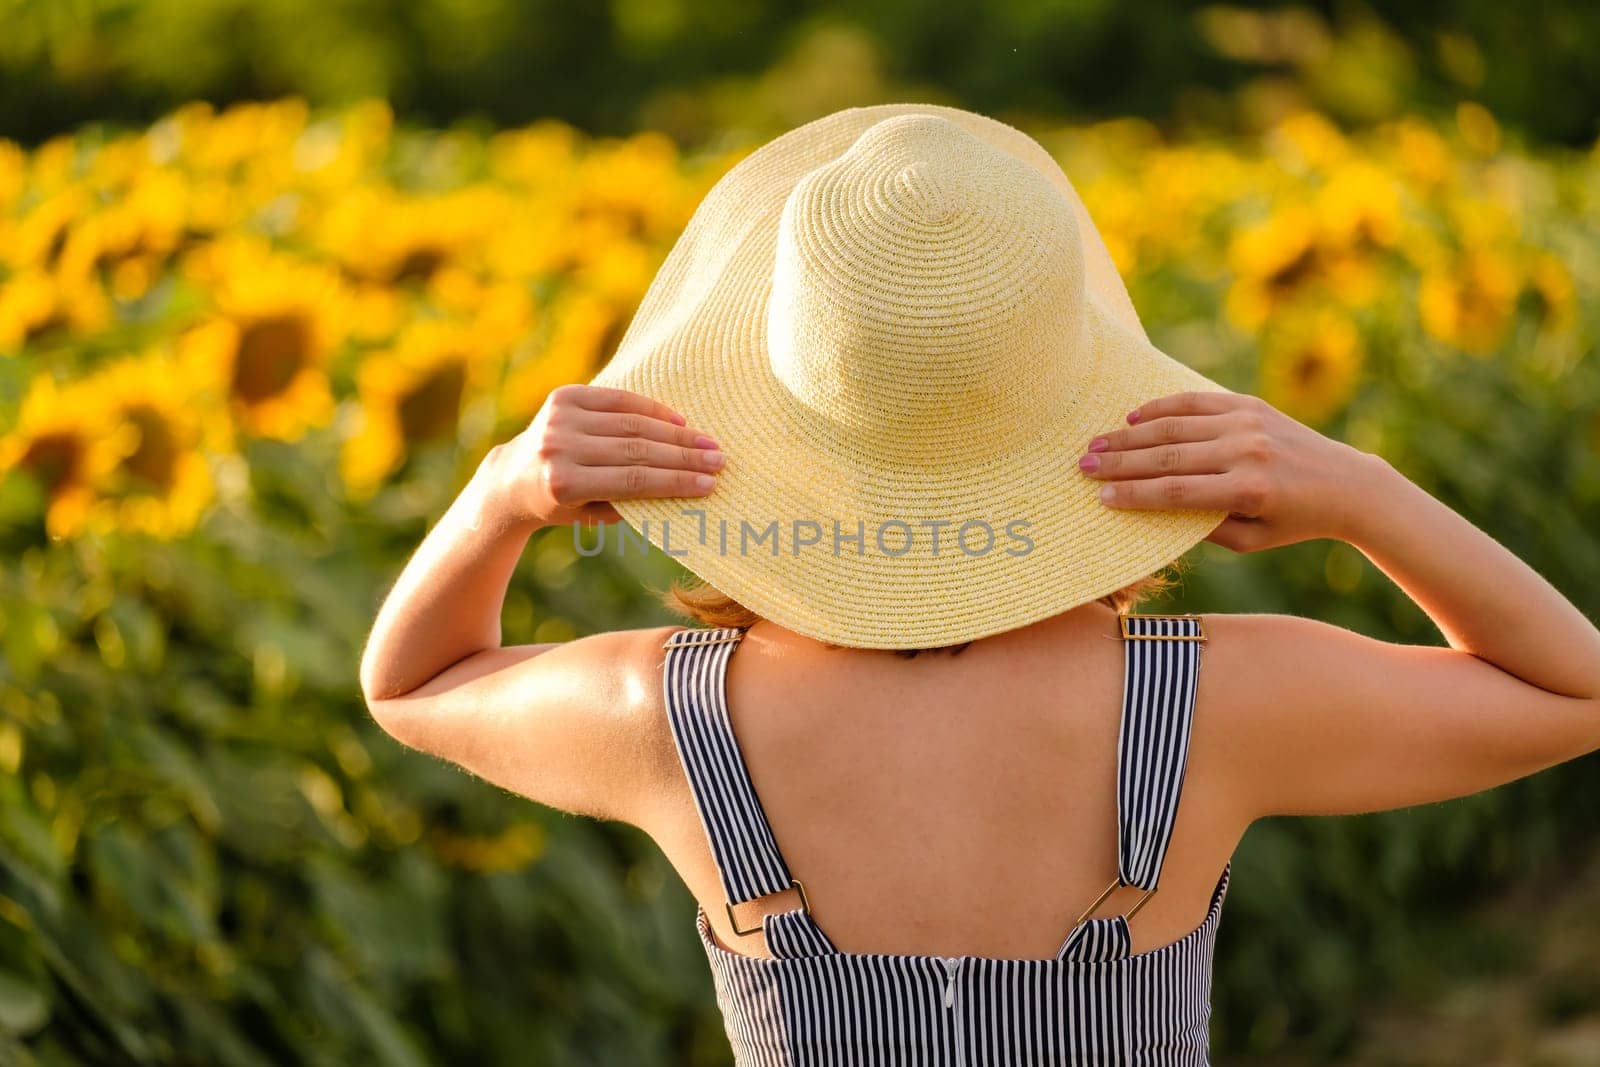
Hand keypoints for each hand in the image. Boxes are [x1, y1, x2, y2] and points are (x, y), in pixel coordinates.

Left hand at [486, 384, 724, 528]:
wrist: (513, 478)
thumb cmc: (561, 503)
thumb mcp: (590, 514)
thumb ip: (629, 502)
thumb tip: (684, 486)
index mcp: (564, 483)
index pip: (633, 480)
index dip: (675, 482)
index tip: (709, 484)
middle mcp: (559, 447)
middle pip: (636, 450)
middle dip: (684, 456)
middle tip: (718, 459)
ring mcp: (559, 419)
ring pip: (631, 423)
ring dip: (676, 433)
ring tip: (707, 442)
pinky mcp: (564, 397)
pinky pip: (618, 399)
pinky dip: (652, 409)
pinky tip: (679, 421)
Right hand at [1075, 390, 1382, 552]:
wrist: (1347, 483)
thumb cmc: (1294, 522)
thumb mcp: (1252, 541)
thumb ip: (1206, 528)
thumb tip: (1156, 513)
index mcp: (1247, 491)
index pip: (1175, 493)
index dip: (1133, 496)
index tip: (1100, 498)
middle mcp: (1247, 452)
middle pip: (1167, 457)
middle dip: (1119, 463)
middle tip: (1083, 466)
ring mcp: (1248, 423)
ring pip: (1176, 427)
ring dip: (1130, 435)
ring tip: (1097, 443)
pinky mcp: (1250, 404)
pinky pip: (1197, 402)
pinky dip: (1162, 407)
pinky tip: (1133, 416)